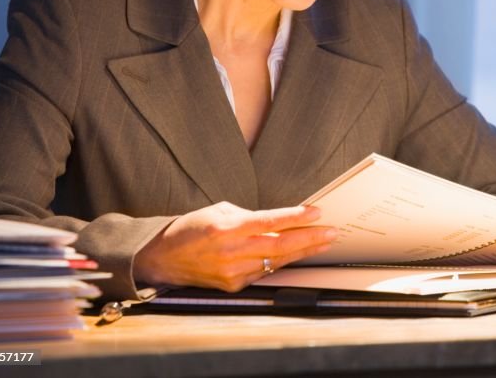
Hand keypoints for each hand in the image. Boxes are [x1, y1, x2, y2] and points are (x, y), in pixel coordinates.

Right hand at [132, 201, 336, 291]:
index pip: (271, 221)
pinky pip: (264, 272)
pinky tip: (298, 254)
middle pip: (280, 244)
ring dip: (302, 251)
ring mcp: (232, 271)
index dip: (297, 217)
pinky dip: (282, 262)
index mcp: (228, 227)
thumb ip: (249, 216)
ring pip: (276, 261)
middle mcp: (231, 251)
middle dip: (310, 238)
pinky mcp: (232, 285)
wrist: (163, 258)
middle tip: (332, 232)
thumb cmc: (191, 228)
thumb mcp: (219, 211)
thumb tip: (278, 220)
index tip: (318, 212)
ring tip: (323, 242)